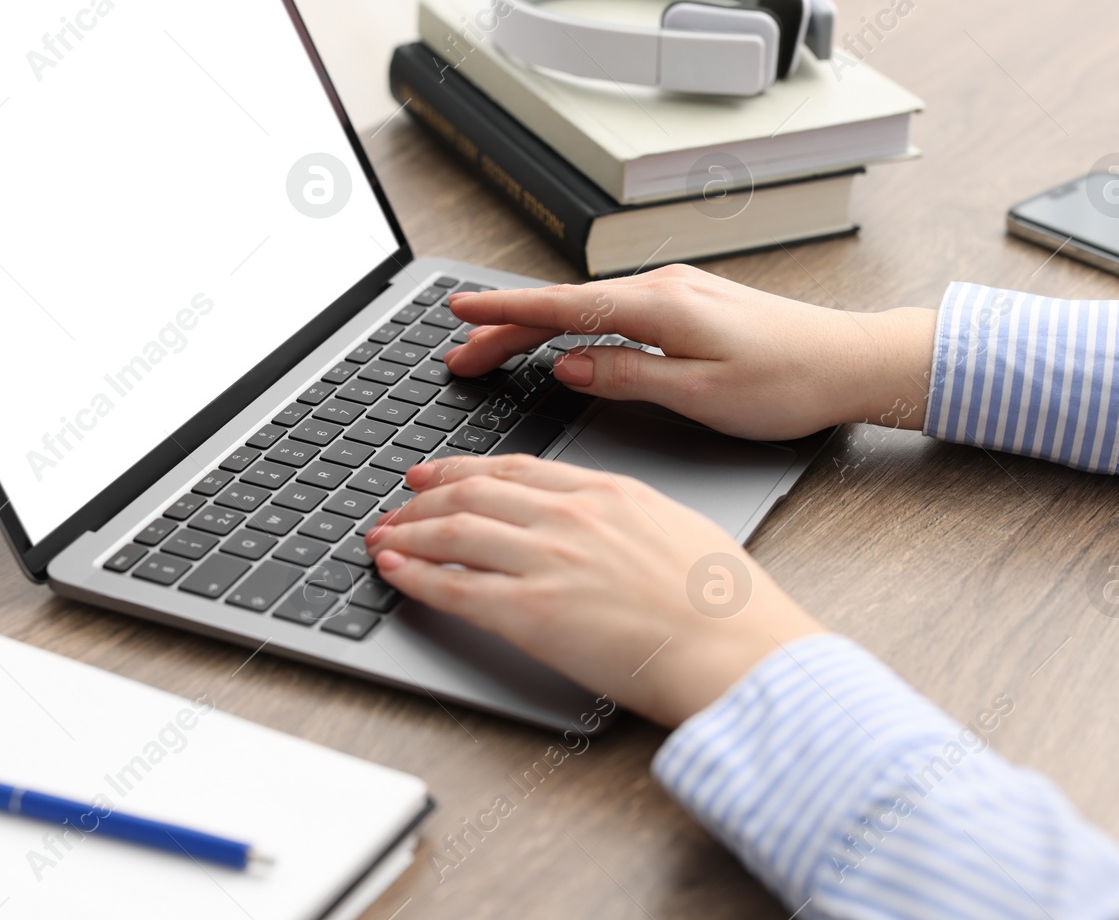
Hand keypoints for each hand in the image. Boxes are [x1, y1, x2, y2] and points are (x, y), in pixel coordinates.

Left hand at [365, 453, 823, 727]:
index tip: (439, 473)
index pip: (516, 469)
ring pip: (453, 534)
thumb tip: (605, 524)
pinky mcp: (531, 613)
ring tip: (382, 539)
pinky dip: (415, 577)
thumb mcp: (677, 529)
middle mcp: (570, 516)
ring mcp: (548, 561)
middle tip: (398, 503)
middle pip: (474, 494)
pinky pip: (455, 588)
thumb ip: (628, 518)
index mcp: (608, 492)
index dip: (466, 469)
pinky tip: (394, 573)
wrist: (736, 649)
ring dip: (407, 534)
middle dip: (424, 498)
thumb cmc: (725, 604)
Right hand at [445, 264, 936, 439]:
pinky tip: (560, 340)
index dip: (503, 314)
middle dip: (506, 328)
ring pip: (587, 308)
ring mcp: (677, 292)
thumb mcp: (701, 395)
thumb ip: (627, 376)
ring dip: (537, 328)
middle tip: (461, 354)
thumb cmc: (790, 383)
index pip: (560, 308)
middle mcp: (663, 288)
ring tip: (495, 352)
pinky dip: (575, 326)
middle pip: (564, 306)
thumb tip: (567, 366)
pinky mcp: (690, 305)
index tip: (458, 315)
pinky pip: (614, 311)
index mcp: (660, 306)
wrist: (852, 362)